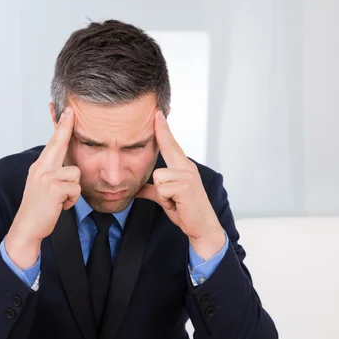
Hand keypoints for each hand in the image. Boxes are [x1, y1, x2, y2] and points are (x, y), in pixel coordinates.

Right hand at [6, 107, 80, 268]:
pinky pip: (75, 189)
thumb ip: (52, 173)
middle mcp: (41, 169)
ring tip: (61, 199)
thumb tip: (67, 165)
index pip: (52, 143)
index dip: (61, 126)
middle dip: (66, 127)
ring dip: (72, 190)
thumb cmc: (39, 209)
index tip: (67, 111)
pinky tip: (60, 206)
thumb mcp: (43, 186)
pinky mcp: (54, 189)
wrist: (27, 227)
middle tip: (71, 111)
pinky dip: (71, 200)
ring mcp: (46, 178)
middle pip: (59, 144)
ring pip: (75, 173)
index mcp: (39, 167)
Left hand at [136, 110, 225, 259]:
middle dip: (161, 132)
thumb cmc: (185, 210)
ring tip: (173, 200)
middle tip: (157, 112)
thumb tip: (137, 189)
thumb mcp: (165, 198)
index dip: (164, 129)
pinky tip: (177, 204)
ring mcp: (187, 175)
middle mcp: (187, 167)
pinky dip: (165, 200)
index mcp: (183, 167)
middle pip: (167, 147)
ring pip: (158, 176)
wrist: (201, 227)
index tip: (158, 113)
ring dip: (162, 193)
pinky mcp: (186, 186)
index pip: (171, 145)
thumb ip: (152, 191)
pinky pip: (162, 188)